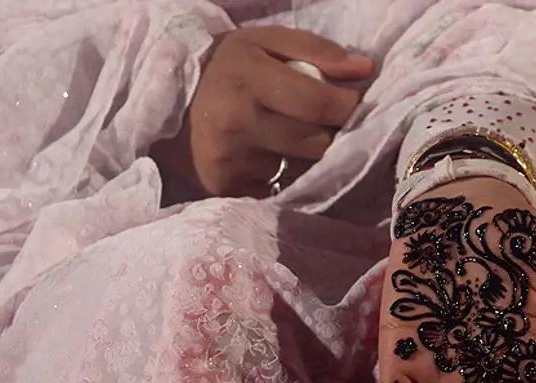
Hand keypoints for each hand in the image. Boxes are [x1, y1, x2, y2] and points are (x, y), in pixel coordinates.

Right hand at [151, 26, 372, 200]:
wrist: (169, 103)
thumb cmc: (227, 69)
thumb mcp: (264, 42)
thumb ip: (317, 49)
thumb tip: (366, 69)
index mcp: (247, 76)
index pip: (319, 104)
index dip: (347, 106)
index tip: (353, 103)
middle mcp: (236, 121)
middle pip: (316, 143)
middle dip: (331, 133)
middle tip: (325, 122)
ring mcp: (229, 160)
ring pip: (302, 168)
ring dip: (308, 156)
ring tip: (293, 137)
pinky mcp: (226, 187)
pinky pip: (279, 187)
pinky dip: (285, 175)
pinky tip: (272, 158)